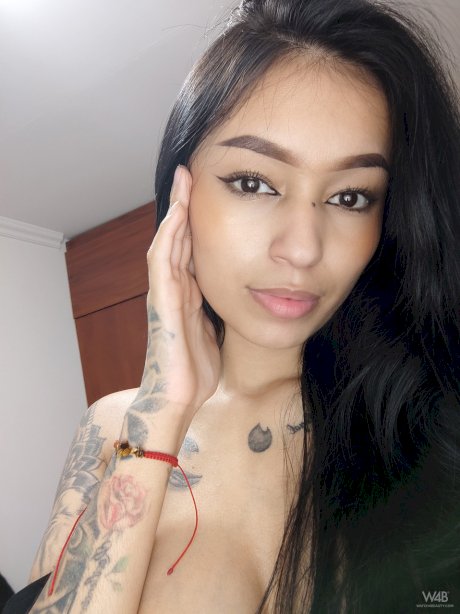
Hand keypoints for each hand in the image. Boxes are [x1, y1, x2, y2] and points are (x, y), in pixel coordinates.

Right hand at [129, 165, 220, 422]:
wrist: (177, 399)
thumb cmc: (194, 370)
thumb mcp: (212, 331)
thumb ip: (214, 310)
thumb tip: (232, 295)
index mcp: (186, 295)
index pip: (190, 249)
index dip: (196, 222)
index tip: (208, 195)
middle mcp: (172, 289)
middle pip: (177, 238)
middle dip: (184, 206)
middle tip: (191, 174)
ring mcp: (164, 294)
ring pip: (167, 242)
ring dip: (175, 211)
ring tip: (184, 182)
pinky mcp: (161, 303)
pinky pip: (163, 262)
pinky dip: (169, 236)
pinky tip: (177, 214)